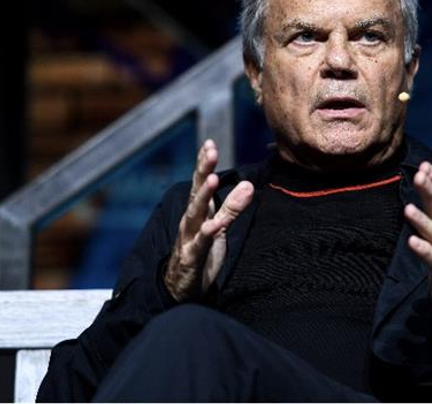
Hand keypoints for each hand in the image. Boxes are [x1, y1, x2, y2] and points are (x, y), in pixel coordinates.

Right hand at [164, 139, 253, 302]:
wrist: (183, 288)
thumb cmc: (201, 252)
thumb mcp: (219, 227)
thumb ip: (232, 207)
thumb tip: (249, 185)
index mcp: (197, 211)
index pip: (199, 183)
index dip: (203, 163)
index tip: (209, 143)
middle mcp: (190, 220)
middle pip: (196, 192)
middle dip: (203, 170)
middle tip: (210, 151)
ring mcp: (189, 238)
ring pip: (196, 214)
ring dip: (204, 195)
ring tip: (212, 178)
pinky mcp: (193, 257)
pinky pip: (201, 243)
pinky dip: (207, 233)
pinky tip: (214, 225)